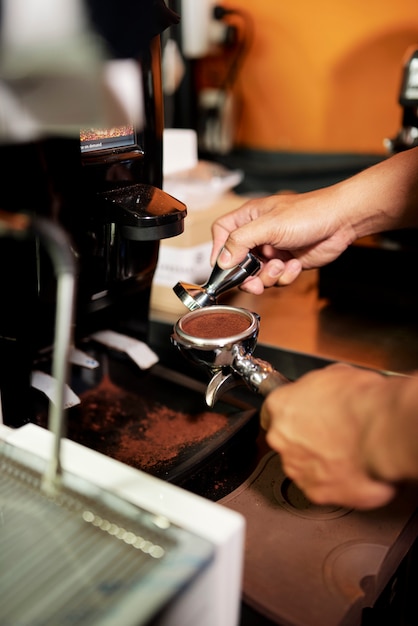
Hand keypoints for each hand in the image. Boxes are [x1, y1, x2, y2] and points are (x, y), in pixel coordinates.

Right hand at [210, 190, 356, 293]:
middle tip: (253, 281)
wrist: (341, 221)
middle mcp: (258, 234)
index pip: (222, 233)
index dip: (218, 250)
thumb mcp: (268, 225)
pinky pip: (277, 279)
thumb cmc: (308, 213)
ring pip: (257, 274)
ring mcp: (273, 250)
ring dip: (268, 276)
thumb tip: (222, 260)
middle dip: (246, 275)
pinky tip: (295, 264)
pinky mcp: (287, 263)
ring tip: (280, 266)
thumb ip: (240, 241)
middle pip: (237, 261)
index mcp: (249, 218)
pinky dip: (285, 276)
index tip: (221, 267)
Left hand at [259, 363, 395, 509]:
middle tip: (333, 433)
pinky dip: (335, 482)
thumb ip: (318, 389)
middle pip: (287, 441)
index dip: (291, 415)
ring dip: (320, 461)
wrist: (381, 432)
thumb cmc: (361, 401)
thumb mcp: (335, 374)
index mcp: (281, 406)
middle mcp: (282, 439)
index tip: (304, 416)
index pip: (272, 413)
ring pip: (303, 466)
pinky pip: (322, 487)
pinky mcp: (315, 492)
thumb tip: (325, 392)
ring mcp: (296, 467)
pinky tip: (352, 469)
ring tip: (347, 452)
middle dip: (306, 439)